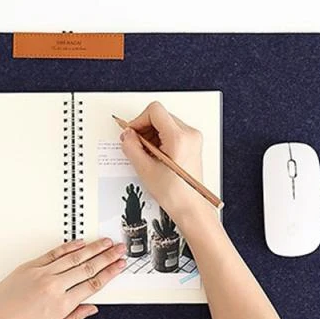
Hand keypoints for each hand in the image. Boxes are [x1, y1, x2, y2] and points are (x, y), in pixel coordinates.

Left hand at [0, 237, 125, 318]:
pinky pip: (54, 253)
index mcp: (62, 304)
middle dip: (107, 257)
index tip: (120, 265)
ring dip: (93, 248)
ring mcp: (42, 273)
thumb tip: (92, 308)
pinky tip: (81, 243)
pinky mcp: (30, 266)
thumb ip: (75, 316)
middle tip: (120, 249)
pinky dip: (69, 247)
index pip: (93, 283)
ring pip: (74, 257)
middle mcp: (54, 285)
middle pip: (88, 267)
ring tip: (106, 242)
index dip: (110, 273)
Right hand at [120, 101, 210, 221]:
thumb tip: (127, 134)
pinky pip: (172, 132)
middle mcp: (189, 134)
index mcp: (179, 137)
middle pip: (160, 116)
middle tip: (136, 146)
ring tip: (147, 154)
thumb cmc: (174, 193)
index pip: (155, 111)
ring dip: (152, 135)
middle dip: (144, 129)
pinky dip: (160, 140)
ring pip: (165, 123)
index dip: (138, 120)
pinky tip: (156, 156)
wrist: (191, 207)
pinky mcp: (192, 144)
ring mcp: (192, 138)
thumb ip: (132, 147)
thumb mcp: (145, 169)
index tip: (132, 133)